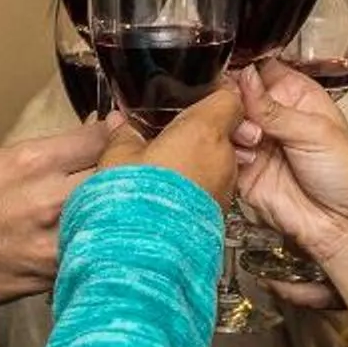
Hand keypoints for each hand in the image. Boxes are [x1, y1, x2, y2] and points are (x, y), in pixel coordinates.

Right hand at [0, 120, 107, 306]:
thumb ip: (40, 155)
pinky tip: (93, 240)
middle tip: (130, 170)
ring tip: (118, 208)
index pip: (97, 140)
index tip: (123, 134)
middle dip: (125, 171)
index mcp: (31, 162)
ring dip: (115, 212)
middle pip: (114, 178)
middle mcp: (47, 199)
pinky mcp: (49, 275)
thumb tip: (80, 144)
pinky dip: (95, 245)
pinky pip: (88, 254)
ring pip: (109, 220)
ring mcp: (51, 241)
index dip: (116, 135)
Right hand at [94, 86, 239, 206]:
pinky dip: (197, 185)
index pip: (228, 99)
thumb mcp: (119, 157)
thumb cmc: (138, 201)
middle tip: (171, 135)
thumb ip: (124, 134)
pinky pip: (212, 187)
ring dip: (197, 160)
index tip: (197, 97)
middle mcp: (222, 157)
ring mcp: (224, 186)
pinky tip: (171, 191)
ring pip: (218, 161)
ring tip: (167, 167)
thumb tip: (119, 124)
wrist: (148, 251)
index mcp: (203, 131)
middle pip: (223, 131)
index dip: (214, 95)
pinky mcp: (219, 211)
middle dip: (199, 132)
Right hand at [227, 61, 347, 264]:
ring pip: (227, 124)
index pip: (262, 71)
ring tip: (253, 138)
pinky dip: (230, 152)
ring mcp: (259, 144)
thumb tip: (246, 77)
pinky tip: (247, 156)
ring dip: (234, 127)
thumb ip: (273, 107)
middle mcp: (275, 118)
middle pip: (238, 96)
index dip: (247, 70)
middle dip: (235, 101)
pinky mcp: (246, 171)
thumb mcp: (316, 131)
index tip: (238, 75)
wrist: (344, 225)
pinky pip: (225, 154)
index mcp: (298, 98)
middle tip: (242, 109)